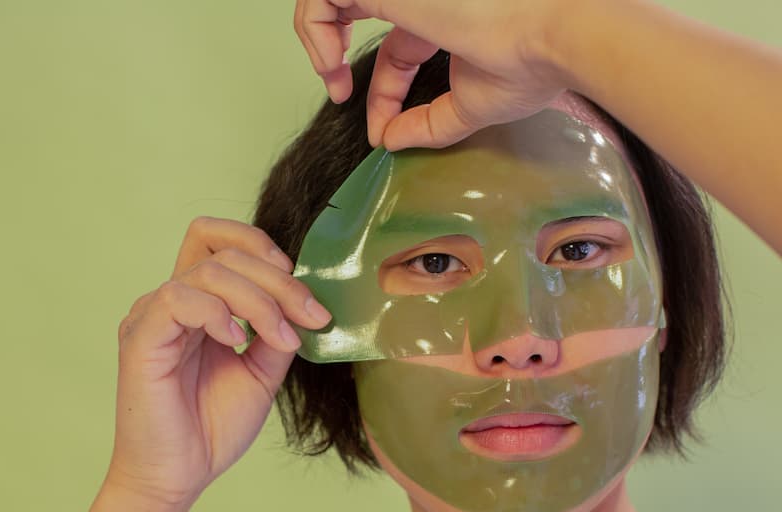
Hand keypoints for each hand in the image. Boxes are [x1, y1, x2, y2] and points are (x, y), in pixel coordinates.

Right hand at [107, 217, 331, 510]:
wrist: (178, 477)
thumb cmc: (211, 429)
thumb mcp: (261, 373)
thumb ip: (276, 332)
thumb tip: (305, 302)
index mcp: (196, 304)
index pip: (216, 240)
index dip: (260, 246)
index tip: (302, 289)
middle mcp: (170, 302)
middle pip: (224, 253)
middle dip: (279, 280)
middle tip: (312, 316)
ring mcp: (152, 316)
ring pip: (209, 271)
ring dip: (259, 300)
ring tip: (281, 338)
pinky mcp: (140, 337)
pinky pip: (178, 298)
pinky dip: (218, 313)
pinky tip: (236, 342)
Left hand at [293, 0, 572, 148]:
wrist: (555, 34)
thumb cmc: (533, 63)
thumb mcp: (472, 104)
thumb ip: (428, 123)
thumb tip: (389, 142)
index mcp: (443, 15)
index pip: (395, 50)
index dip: (380, 93)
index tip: (380, 132)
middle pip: (357, 10)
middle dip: (333, 51)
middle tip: (336, 88)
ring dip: (317, 37)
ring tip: (329, 76)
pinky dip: (313, 30)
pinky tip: (330, 66)